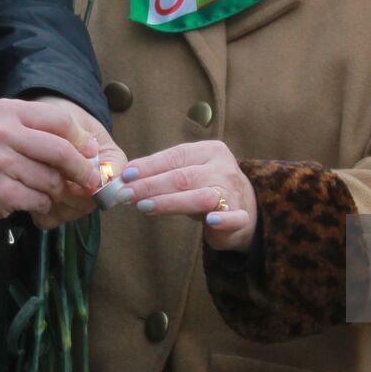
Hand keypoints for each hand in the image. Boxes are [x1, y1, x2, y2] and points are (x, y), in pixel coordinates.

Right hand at [0, 97, 118, 228]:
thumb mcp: (2, 126)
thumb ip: (40, 130)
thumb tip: (88, 146)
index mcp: (8, 111)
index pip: (60, 120)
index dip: (81, 138)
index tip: (90, 152)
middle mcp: (4, 134)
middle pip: (61, 151)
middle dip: (81, 168)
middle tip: (90, 179)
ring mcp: (1, 163)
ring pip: (52, 179)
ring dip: (57, 190)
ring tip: (49, 191)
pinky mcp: (0, 192)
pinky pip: (38, 200)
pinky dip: (42, 204)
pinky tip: (33, 202)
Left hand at [112, 141, 257, 252]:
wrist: (245, 208)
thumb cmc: (207, 187)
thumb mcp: (189, 173)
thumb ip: (164, 173)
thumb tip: (126, 177)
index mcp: (210, 151)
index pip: (176, 155)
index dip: (150, 165)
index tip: (126, 174)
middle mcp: (223, 168)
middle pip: (183, 176)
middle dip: (151, 185)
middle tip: (125, 194)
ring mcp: (234, 191)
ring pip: (201, 196)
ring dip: (170, 202)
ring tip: (144, 207)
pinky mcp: (242, 217)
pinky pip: (233, 218)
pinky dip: (223, 219)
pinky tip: (210, 221)